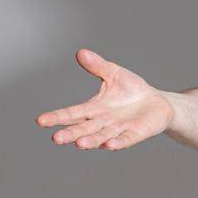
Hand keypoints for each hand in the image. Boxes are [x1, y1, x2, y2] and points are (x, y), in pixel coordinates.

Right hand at [36, 48, 173, 149]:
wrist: (156, 103)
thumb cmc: (132, 90)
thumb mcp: (114, 74)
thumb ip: (98, 66)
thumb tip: (81, 52)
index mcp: (95, 109)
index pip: (73, 113)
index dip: (58, 117)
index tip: (41, 121)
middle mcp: (103, 122)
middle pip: (83, 129)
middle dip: (71, 134)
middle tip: (56, 139)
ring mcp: (118, 130)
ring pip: (101, 137)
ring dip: (91, 141)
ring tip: (79, 144)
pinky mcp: (135, 133)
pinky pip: (125, 139)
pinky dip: (117, 143)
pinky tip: (109, 146)